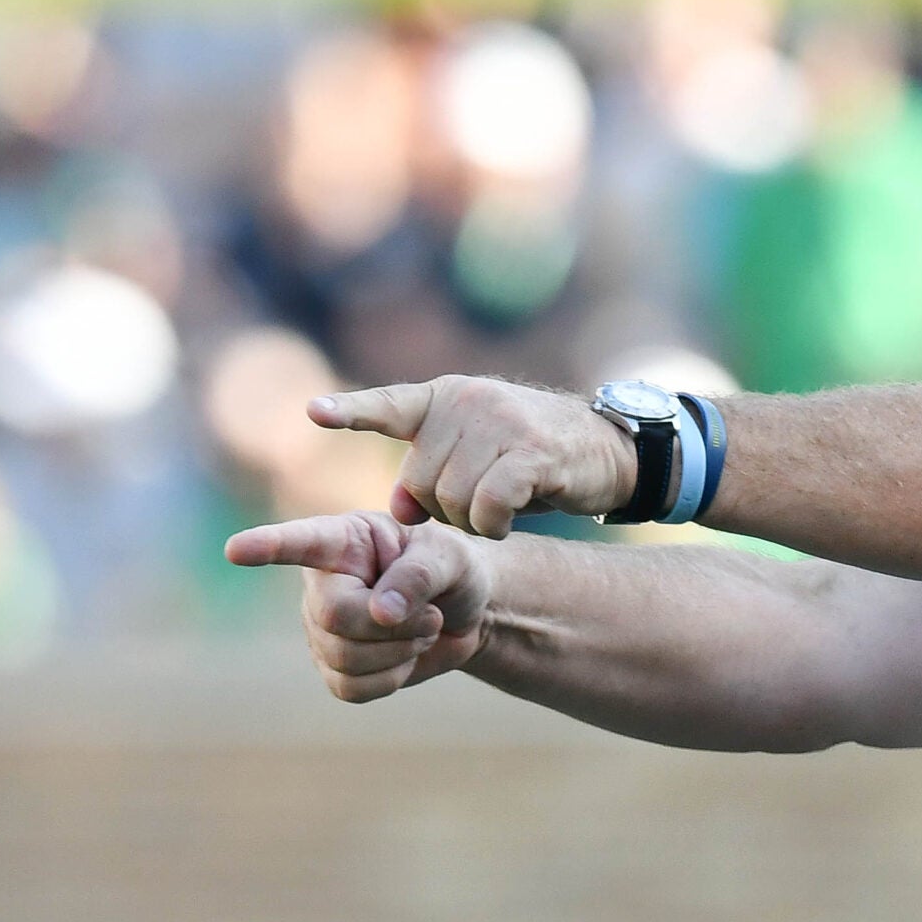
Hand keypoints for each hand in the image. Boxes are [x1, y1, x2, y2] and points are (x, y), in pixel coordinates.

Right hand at [225, 512, 494, 702]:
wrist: (465, 613)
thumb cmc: (451, 570)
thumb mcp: (449, 558)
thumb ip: (418, 576)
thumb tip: (381, 612)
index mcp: (343, 540)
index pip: (298, 542)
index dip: (266, 547)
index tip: (236, 550)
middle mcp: (320, 583)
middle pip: (334, 616)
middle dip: (392, 625)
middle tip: (431, 615)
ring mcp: (320, 628)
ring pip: (344, 658)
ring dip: (400, 651)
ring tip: (422, 628)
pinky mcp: (333, 668)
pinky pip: (351, 688)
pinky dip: (391, 678)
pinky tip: (404, 656)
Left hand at [312, 376, 636, 536]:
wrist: (607, 449)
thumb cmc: (534, 457)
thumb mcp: (477, 457)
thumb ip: (432, 475)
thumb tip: (397, 512)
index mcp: (447, 397)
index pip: (391, 405)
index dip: (352, 412)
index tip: (314, 413)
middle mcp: (469, 402)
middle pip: (420, 481)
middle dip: (442, 509)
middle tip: (476, 508)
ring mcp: (502, 423)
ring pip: (452, 499)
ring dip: (471, 522)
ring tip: (497, 512)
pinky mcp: (532, 452)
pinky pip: (488, 504)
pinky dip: (494, 524)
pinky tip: (508, 521)